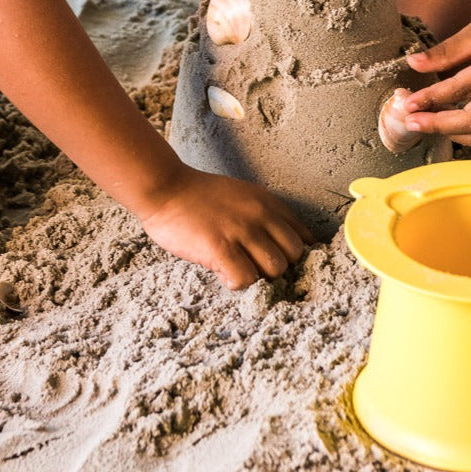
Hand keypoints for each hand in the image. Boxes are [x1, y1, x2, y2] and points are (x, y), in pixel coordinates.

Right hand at [138, 168, 312, 289]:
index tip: (280, 263)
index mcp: (269, 203)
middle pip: (295, 256)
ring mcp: (241, 231)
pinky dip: (236, 283)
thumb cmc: (201, 196)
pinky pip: (245, 279)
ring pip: (275, 269)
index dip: (294, 256)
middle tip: (255, 268)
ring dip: (259, 277)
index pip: (304, 237)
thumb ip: (264, 216)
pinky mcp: (220, 247)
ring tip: (238, 270)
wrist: (166, 188)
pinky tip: (223, 274)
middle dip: (279, 267)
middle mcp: (261, 215)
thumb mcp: (243, 196)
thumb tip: (281, 246)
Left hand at [402, 0, 470, 147]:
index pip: (460, 90)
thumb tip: (414, 64)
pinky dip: (466, 134)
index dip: (431, 99)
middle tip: (409, 121)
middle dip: (437, 125)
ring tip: (424, 122)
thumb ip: (446, 51)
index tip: (407, 103)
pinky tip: (446, 122)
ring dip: (450, 133)